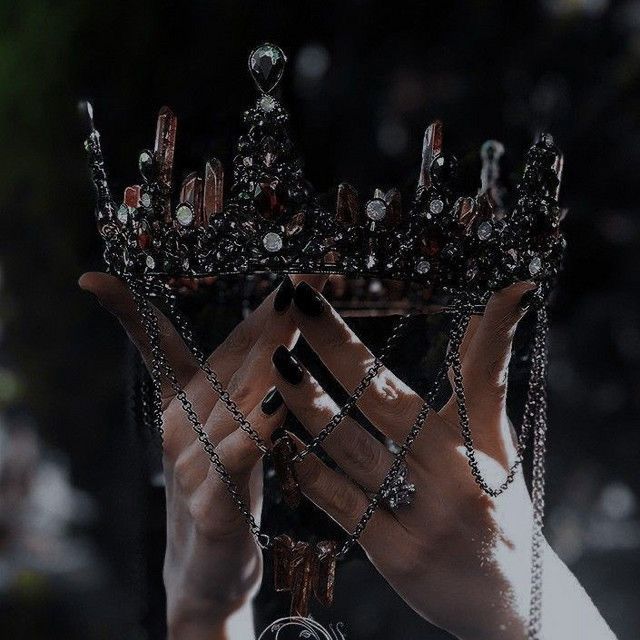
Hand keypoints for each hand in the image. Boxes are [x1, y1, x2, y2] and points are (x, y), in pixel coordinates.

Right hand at [80, 273, 320, 639]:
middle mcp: (181, 428)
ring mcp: (194, 466)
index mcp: (184, 405)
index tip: (96, 277)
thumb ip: (240, 387)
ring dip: (270, 353)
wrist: (207, 571)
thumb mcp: (228, 432)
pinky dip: (256, 429)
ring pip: (236, 400)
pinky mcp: (214, 506)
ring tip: (296, 311)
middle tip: (303, 272)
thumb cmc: (223, 488)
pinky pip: (237, 459)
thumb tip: (269, 346)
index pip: (167, 344)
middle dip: (271, 311)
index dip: (137, 309)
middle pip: (229, 358)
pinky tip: (277, 402)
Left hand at [271, 281, 615, 639]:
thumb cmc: (500, 510)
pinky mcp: (397, 556)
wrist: (511, 601)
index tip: (424, 288)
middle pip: (383, 399)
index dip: (462, 329)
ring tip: (277, 364)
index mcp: (477, 441)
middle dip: (336, 345)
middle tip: (299, 301)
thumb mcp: (495, 444)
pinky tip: (282, 441)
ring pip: (351, 448)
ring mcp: (423, 516)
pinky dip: (309, 470)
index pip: (474, 371)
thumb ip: (481, 381)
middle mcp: (451, 473)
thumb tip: (490, 308)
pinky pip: (342, 504)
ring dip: (309, 403)